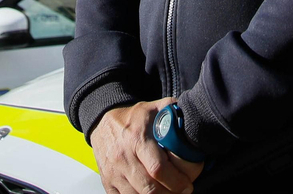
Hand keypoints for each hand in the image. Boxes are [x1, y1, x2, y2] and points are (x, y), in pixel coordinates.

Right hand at [89, 99, 204, 193]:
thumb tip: (191, 114)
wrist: (101, 122)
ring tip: (168, 192)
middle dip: (170, 193)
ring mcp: (114, 172)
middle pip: (149, 188)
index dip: (176, 181)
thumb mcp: (152, 107)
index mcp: (136, 139)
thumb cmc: (131, 118)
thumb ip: (172, 109)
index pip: (158, 168)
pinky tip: (152, 193)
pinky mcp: (108, 183)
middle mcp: (123, 158)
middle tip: (182, 190)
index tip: (187, 184)